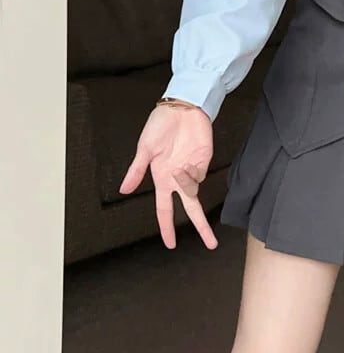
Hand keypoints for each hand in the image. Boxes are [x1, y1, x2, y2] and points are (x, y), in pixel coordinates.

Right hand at [119, 103, 218, 249]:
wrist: (180, 107)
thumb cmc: (160, 126)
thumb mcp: (144, 149)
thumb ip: (136, 171)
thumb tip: (123, 190)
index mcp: (162, 178)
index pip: (165, 208)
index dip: (167, 227)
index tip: (170, 245)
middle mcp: (178, 177)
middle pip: (191, 207)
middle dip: (200, 226)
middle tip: (211, 245)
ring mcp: (193, 168)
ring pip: (193, 189)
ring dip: (186, 183)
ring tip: (179, 163)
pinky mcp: (205, 158)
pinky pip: (201, 174)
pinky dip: (194, 172)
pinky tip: (188, 158)